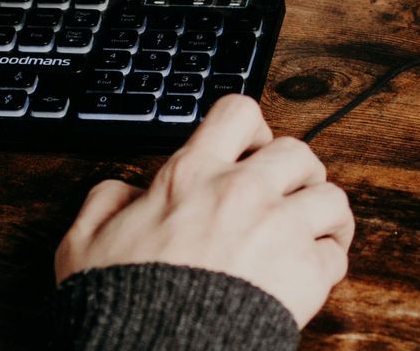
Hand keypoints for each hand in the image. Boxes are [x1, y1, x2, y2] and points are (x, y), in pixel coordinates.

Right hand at [54, 95, 353, 326]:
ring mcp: (279, 230)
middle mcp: (241, 192)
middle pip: (298, 152)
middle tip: (285, 195)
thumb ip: (105, 203)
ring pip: (331, 197)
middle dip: (296, 172)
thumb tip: (123, 192)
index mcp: (191, 176)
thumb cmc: (121, 306)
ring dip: (323, 213)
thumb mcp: (84, 243)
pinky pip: (335, 254)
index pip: (238, 113)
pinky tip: (309, 274)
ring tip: (311, 231)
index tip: (251, 149)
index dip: (253, 129)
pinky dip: (327, 262)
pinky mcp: (304, 275)